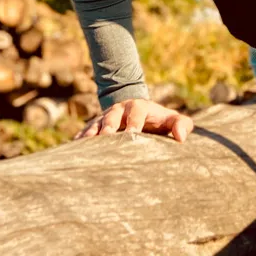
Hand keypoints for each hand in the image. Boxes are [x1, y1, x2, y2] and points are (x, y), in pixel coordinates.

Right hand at [75, 98, 194, 141]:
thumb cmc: (160, 120)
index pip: (137, 113)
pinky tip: (73, 149)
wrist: (139, 109)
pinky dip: (80, 139)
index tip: (132, 134)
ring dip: (91, 133)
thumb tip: (181, 138)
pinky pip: (87, 131)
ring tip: (84, 144)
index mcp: (139, 107)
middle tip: (105, 138)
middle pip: (112, 116)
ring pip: (96, 123)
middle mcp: (120, 110)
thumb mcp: (173, 119)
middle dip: (108, 126)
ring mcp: (106, 117)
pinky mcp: (97, 126)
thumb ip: (182, 125)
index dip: (134, 122)